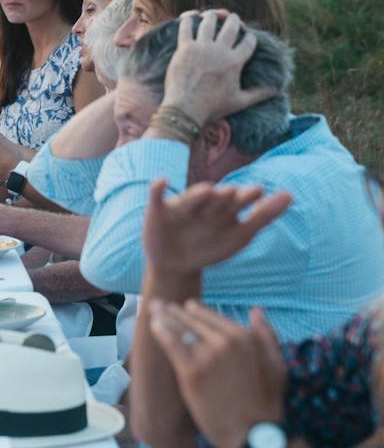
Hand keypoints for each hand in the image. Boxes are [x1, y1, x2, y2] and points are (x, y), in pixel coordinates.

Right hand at [143, 176, 292, 276]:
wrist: (177, 265)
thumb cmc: (211, 247)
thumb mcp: (240, 235)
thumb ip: (264, 215)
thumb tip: (291, 194)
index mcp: (223, 208)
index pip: (237, 201)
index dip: (246, 197)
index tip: (259, 192)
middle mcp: (204, 204)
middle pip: (215, 200)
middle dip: (222, 197)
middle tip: (232, 193)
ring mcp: (182, 207)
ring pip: (190, 199)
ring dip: (198, 195)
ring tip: (207, 191)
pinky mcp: (159, 211)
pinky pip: (157, 198)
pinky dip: (157, 189)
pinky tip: (160, 182)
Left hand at [147, 298, 287, 447]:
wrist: (254, 434)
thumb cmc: (267, 403)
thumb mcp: (277, 364)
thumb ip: (266, 335)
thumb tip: (256, 310)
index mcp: (244, 338)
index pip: (212, 317)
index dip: (196, 310)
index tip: (184, 306)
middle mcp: (224, 342)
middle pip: (193, 321)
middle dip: (174, 311)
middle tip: (158, 304)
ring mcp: (207, 356)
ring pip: (180, 330)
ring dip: (164, 317)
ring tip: (152, 309)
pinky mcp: (191, 373)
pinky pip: (172, 345)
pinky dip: (161, 332)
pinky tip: (153, 326)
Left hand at [162, 11, 278, 124]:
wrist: (185, 110)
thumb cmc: (213, 107)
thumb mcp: (239, 102)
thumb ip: (259, 94)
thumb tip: (276, 90)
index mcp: (235, 62)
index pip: (249, 41)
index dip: (250, 37)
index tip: (248, 37)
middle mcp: (220, 51)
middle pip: (231, 25)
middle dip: (234, 20)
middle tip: (233, 19)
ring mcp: (201, 47)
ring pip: (209, 21)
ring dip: (213, 15)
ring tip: (214, 16)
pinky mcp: (185, 48)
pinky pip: (186, 26)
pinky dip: (188, 19)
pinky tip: (191, 17)